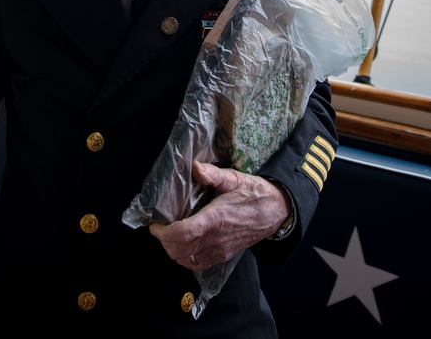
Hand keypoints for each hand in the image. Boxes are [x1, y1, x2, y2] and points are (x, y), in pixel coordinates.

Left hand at [150, 160, 290, 270]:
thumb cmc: (255, 193)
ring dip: (173, 250)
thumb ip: (213, 174)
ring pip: (186, 260)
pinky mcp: (223, 256)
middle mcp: (216, 239)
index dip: (163, 233)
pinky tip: (185, 245)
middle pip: (179, 250)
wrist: (276, 211)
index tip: (155, 226)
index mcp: (216, 219)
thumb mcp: (235, 179)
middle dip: (164, 241)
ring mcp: (220, 250)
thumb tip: (194, 166)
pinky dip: (185, 258)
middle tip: (161, 228)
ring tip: (171, 236)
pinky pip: (197, 264)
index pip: (182, 233)